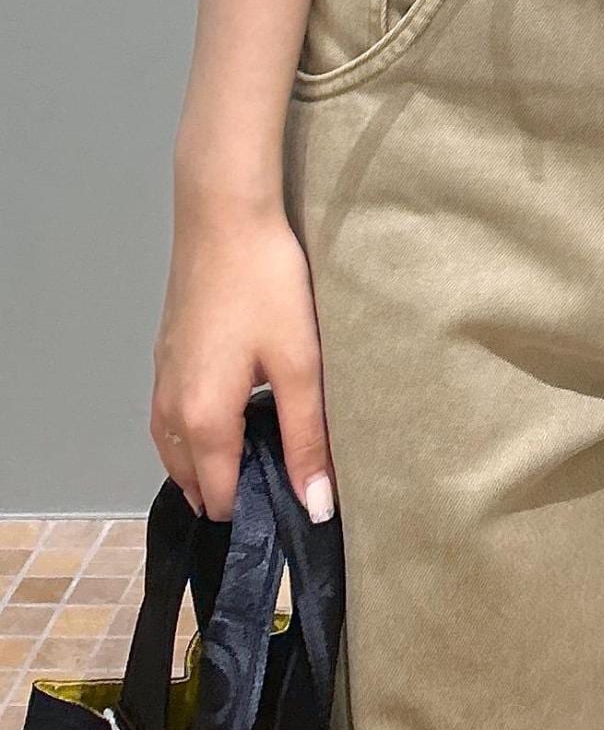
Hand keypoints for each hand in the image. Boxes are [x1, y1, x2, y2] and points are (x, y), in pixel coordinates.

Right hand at [151, 202, 335, 524]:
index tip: (292, 512)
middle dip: (230, 495)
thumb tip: (316, 505)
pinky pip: (170, 420)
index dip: (254, 515)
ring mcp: (161, 380)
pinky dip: (193, 437)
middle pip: (192, 481)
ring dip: (207, 467)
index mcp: (202, 420)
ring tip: (258, 462)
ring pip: (174, 451)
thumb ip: (307, 439)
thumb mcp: (299, 364)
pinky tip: (230, 418)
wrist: (223, 215)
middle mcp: (170, 409)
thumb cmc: (265, 284)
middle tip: (281, 487)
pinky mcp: (165, 355)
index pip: (220, 499)